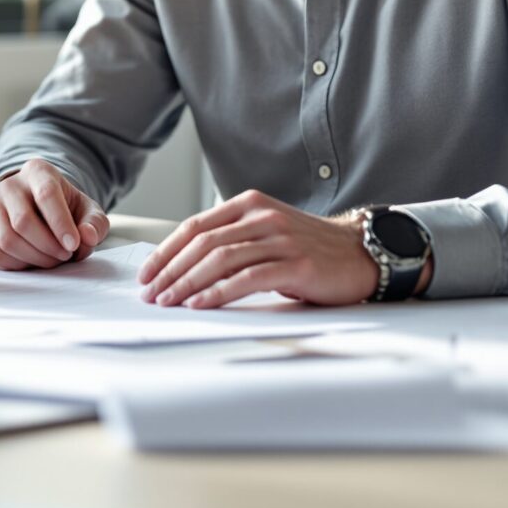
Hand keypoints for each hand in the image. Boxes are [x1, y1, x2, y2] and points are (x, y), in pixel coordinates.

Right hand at [0, 158, 109, 270]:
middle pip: (22, 222)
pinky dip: (9, 267)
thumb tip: (86, 237)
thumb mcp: (87, 210)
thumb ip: (95, 224)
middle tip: (64, 256)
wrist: (36, 205)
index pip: (46, 195)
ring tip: (49, 260)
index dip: (60, 224)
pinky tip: (26, 263)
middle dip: (47, 248)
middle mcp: (8, 185)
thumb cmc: (64, 208)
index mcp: (37, 171)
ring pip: (4, 242)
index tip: (73, 246)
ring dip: (30, 261)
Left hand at [137, 191, 389, 308]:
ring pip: (220, 260)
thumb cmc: (308, 248)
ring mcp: (280, 239)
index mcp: (250, 203)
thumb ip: (232, 238)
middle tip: (150, 293)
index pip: (195, 226)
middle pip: (202, 243)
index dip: (166, 251)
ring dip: (187, 283)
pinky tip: (200, 304)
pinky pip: (247, 278)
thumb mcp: (266, 231)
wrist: (360, 253)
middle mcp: (263, 216)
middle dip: (170, 270)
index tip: (147, 274)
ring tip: (168, 301)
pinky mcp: (296, 265)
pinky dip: (218, 292)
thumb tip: (183, 263)